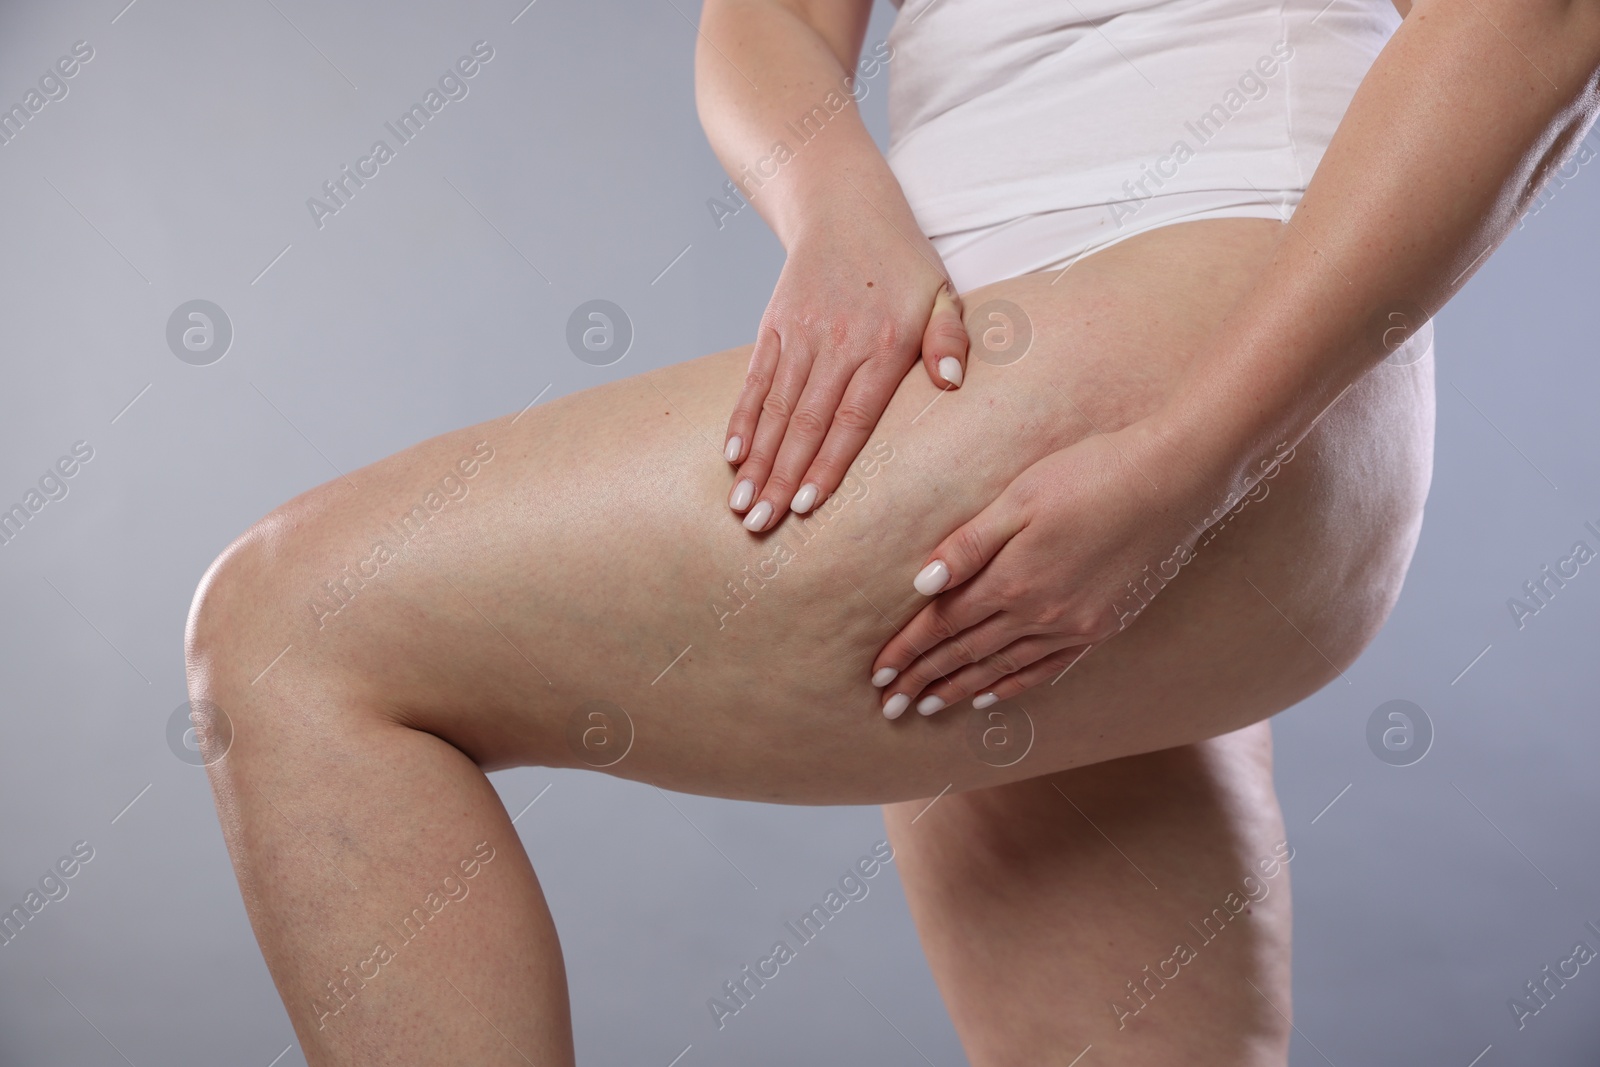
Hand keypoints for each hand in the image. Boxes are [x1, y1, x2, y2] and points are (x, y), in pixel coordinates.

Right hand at [724, 204, 967, 531]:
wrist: (844, 204)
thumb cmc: (902, 261)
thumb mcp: (942, 292)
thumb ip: (951, 338)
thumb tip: (950, 381)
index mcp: (884, 344)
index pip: (852, 416)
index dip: (828, 463)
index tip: (809, 504)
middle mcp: (837, 342)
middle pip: (804, 422)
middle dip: (782, 478)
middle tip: (762, 524)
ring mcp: (800, 334)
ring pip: (774, 407)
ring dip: (756, 460)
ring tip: (742, 505)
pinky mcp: (773, 325)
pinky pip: (754, 380)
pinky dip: (741, 420)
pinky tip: (731, 457)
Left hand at [869, 418, 1216, 717]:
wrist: (1176, 480)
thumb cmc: (1091, 473)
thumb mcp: (1020, 497)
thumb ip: (969, 545)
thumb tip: (921, 584)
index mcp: (1013, 579)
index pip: (944, 624)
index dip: (907, 650)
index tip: (878, 675)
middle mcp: (1040, 613)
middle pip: (966, 653)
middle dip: (923, 680)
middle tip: (889, 706)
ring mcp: (1074, 625)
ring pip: (1003, 668)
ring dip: (960, 690)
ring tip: (927, 708)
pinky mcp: (1102, 626)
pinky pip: (1047, 669)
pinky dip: (1013, 686)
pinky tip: (990, 697)